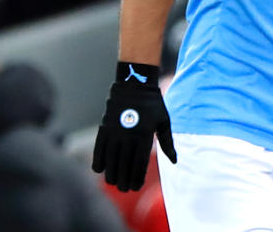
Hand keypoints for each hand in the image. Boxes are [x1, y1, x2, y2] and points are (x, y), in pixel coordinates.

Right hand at [92, 62, 176, 191]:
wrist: (134, 84)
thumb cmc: (153, 104)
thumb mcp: (164, 121)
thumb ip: (168, 143)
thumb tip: (175, 161)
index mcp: (144, 135)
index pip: (139, 163)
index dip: (137, 177)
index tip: (136, 187)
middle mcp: (128, 135)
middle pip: (124, 165)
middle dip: (124, 180)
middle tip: (125, 189)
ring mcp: (114, 132)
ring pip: (110, 160)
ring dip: (111, 173)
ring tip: (114, 183)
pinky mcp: (103, 128)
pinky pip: (98, 148)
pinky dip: (98, 160)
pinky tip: (99, 169)